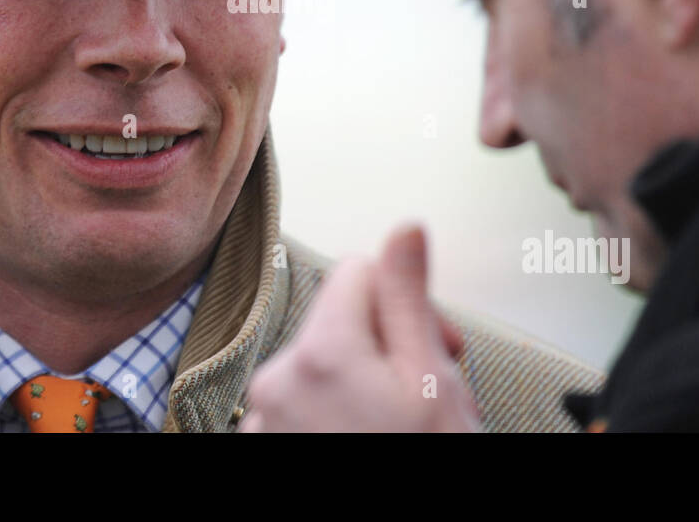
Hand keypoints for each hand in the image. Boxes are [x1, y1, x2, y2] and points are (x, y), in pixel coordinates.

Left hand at [239, 224, 481, 431]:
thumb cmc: (420, 470)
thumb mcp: (432, 383)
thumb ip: (409, 298)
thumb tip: (404, 228)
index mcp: (321, 351)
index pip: (359, 270)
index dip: (408, 301)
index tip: (436, 343)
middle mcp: (277, 381)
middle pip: (339, 321)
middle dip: (388, 346)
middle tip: (430, 394)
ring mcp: (262, 422)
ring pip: (320, 366)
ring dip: (361, 385)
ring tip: (400, 429)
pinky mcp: (261, 447)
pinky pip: (298, 408)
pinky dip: (333, 419)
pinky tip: (369, 442)